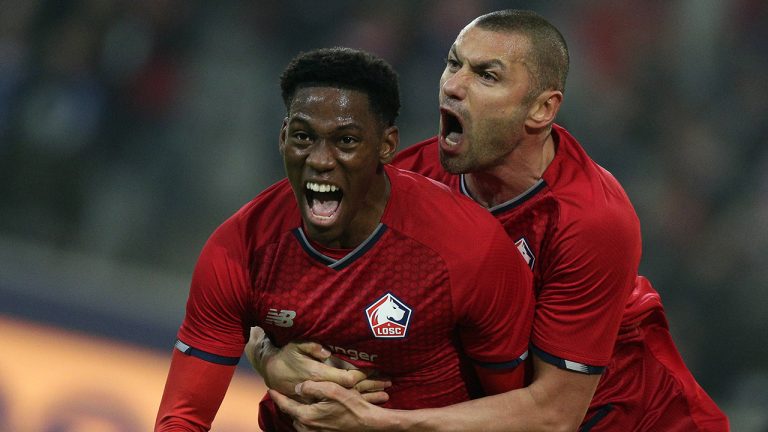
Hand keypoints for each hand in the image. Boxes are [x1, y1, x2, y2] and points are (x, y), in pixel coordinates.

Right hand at [245, 327, 390, 398]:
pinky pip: (344, 403)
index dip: (362, 375)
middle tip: (389, 383)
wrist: (274, 374)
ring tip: (387, 393)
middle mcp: (324, 389)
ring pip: (351, 398)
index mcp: (320, 374)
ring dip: (369, 395)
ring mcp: (324, 397)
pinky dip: (360, 401)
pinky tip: (372, 400)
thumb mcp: (295, 346)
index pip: (346, 378)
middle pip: (353, 390)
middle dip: (371, 386)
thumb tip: (325, 350)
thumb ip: (310, 346)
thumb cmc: (287, 357)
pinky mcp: (323, 401)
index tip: (375, 370)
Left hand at [270, 381, 388, 431]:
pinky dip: (308, 419)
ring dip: (300, 412)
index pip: (286, 406)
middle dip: (290, 405)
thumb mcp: (331, 389)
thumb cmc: (351, 405)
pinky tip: (315, 410)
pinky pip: (310, 427)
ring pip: (301, 422)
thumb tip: (298, 387)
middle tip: (288, 394)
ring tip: (303, 402)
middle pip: (293, 415)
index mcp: (307, 416)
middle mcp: (308, 428)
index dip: (278, 396)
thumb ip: (311, 387)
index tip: (271, 389)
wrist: (367, 422)